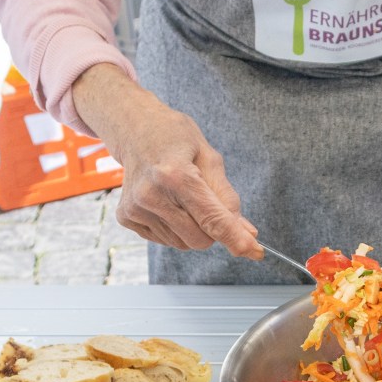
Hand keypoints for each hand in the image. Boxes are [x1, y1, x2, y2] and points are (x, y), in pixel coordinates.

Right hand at [72, 65, 261, 258]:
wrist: (135, 130)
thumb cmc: (176, 140)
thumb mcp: (210, 159)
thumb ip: (228, 198)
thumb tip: (247, 233)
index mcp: (175, 175)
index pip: (212, 219)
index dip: (236, 239)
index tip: (254, 252)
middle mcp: (151, 194)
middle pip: (200, 240)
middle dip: (212, 229)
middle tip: (205, 202)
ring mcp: (135, 208)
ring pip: (183, 244)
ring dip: (192, 228)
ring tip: (181, 197)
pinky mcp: (126, 217)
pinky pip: (165, 241)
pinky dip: (174, 228)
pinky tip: (166, 203)